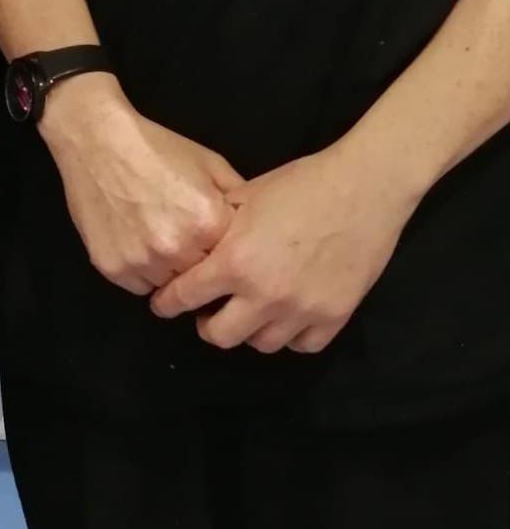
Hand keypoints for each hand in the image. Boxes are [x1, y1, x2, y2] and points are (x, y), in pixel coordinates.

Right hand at [38, 73, 240, 293]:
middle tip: (183, 236)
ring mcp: (142, 261)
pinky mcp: (112, 268)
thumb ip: (239, 199)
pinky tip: (136, 240)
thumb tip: (256, 227)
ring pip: (169, 286)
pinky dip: (141, 271)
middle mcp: (177, 249)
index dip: (222, 249)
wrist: (99, 139)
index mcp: (208, 223)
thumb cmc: (157, 148)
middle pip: (200, 278)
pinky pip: (138, 286)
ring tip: (157, 235)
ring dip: (169, 270)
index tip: (213, 240)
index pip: (231, 259)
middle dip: (197, 262)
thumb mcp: (211, 164)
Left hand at [150, 144, 418, 352]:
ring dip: (251, 330)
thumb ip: (218, 225)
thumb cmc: (302, 183)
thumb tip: (196, 242)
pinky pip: (303, 345)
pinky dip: (292, 335)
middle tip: (209, 311)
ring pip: (262, 345)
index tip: (163, 304)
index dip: (167, 302)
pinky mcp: (335, 316)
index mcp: (235, 261)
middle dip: (207, 325)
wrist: (364, 187)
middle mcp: (264, 295)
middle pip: (219, 336)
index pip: (185, 297)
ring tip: (251, 312)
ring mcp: (301, 311)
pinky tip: (289, 317)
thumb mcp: (247, 194)